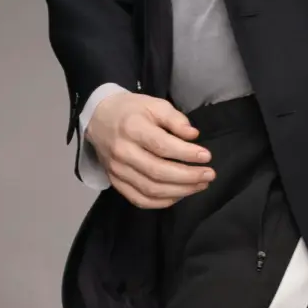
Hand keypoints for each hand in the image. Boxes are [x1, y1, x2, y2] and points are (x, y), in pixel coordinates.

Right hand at [86, 91, 215, 207]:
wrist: (98, 120)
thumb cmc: (131, 111)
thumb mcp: (153, 104)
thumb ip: (174, 118)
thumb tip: (193, 136)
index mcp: (132, 128)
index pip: (162, 146)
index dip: (187, 154)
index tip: (206, 156)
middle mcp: (123, 152)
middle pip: (158, 172)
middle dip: (188, 177)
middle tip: (209, 175)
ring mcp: (118, 171)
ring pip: (151, 190)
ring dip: (180, 191)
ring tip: (200, 185)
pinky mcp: (116, 183)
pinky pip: (140, 200)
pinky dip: (162, 202)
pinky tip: (179, 195)